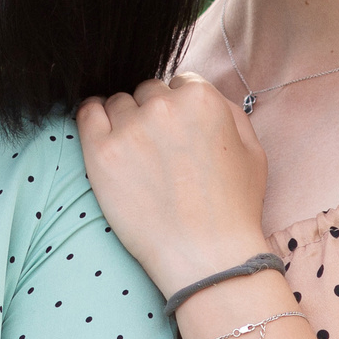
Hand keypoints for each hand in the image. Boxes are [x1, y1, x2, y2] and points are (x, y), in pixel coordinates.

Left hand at [77, 73, 274, 293]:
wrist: (206, 255)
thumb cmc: (233, 207)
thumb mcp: (252, 149)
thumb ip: (226, 110)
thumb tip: (196, 93)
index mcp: (202, 98)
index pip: (178, 83)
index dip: (177, 108)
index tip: (176, 133)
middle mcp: (163, 106)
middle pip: (146, 92)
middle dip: (151, 114)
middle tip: (157, 150)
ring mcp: (129, 128)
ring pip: (117, 103)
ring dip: (124, 121)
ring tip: (136, 156)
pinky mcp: (101, 152)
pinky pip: (86, 114)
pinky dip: (93, 118)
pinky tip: (102, 137)